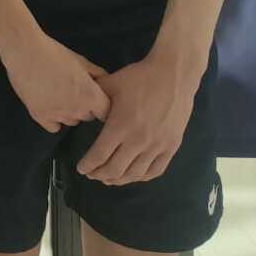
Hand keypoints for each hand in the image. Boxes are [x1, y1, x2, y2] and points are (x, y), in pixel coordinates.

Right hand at [0, 31, 110, 134]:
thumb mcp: (80, 60)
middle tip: (72, 91)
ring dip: (68, 112)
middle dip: (84, 106)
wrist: (25, 51)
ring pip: (71, 121)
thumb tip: (107, 83)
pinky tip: (48, 105)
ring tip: (57, 94)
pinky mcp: (40, 116)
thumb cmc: (54, 52)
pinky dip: (53, 119)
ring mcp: (58, 115)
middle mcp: (77, 109)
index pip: (105, 112)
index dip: (101, 105)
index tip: (94, 99)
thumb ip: (97, 74)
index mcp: (90, 95)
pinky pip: (54, 127)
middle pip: (88, 116)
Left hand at [76, 54, 198, 184]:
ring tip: (108, 178)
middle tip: (91, 174)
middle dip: (99, 174)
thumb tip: (83, 111)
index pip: (100, 154)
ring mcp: (157, 146)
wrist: (173, 75)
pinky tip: (133, 176)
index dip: (89, 164)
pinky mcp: (171, 146)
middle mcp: (139, 140)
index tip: (81, 168)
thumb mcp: (110, 84)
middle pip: (115, 169)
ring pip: (135, 174)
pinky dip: (141, 177)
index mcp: (121, 125)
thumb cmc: (139, 78)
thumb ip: (94, 101)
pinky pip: (156, 170)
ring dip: (119, 180)